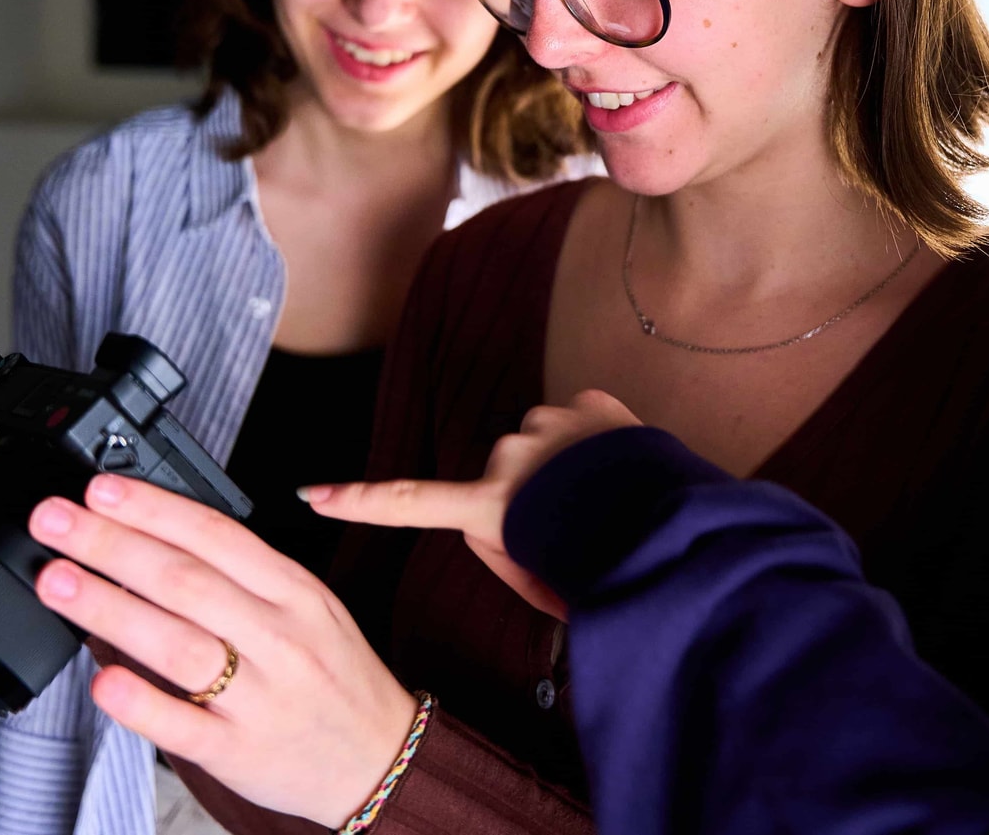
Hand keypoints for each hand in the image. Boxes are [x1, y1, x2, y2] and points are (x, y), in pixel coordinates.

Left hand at [26, 473, 418, 828]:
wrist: (378, 755)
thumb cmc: (333, 675)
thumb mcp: (310, 607)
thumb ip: (245, 577)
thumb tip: (154, 541)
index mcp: (296, 591)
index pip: (216, 535)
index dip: (153, 508)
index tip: (100, 489)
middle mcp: (280, 637)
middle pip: (186, 582)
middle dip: (111, 545)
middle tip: (54, 523)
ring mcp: (260, 696)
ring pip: (177, 645)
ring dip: (109, 608)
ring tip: (57, 581)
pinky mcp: (239, 751)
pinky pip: (183, 725)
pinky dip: (140, 701)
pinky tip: (101, 678)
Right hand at [301, 390, 641, 621]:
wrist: (673, 522)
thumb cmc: (611, 564)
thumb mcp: (545, 587)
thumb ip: (510, 556)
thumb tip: (497, 532)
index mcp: (491, 506)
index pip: (412, 503)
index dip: (360, 501)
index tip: (314, 493)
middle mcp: (508, 458)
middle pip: (505, 484)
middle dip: (532, 506)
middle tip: (577, 536)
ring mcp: (548, 424)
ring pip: (545, 449)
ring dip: (567, 472)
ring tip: (608, 503)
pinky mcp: (587, 402)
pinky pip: (582, 423)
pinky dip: (598, 444)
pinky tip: (623, 470)